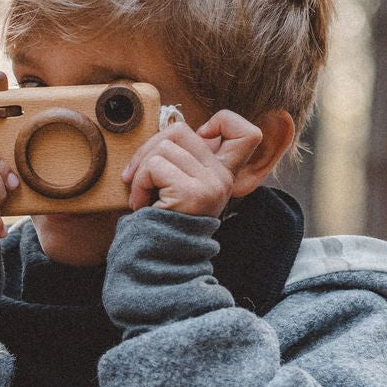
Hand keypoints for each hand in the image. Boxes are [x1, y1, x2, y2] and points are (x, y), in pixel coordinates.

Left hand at [119, 110, 262, 216]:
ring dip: (140, 171)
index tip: (201, 136)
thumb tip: (167, 130)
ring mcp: (210, 185)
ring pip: (163, 147)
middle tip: (138, 175)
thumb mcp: (184, 189)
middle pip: (181, 130)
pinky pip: (154, 166)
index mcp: (225, 175)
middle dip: (150, 148)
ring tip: (141, 196)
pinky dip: (138, 184)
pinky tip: (141, 204)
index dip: (225, 121)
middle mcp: (223, 179)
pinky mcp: (192, 193)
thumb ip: (186, 161)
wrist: (162, 264)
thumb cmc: (165, 226)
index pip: (248, 134)